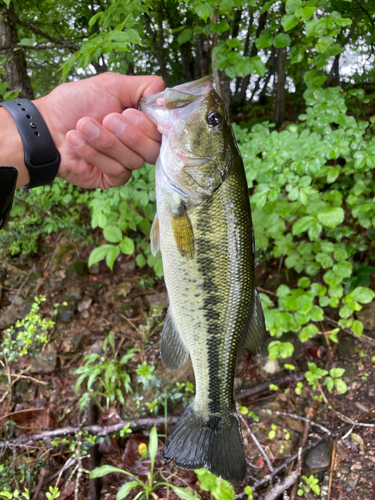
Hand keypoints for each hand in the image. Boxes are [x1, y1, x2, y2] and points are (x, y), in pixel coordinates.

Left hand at [36, 72, 163, 188]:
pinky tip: (76, 140)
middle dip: (129, 133)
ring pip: (134, 160)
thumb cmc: (75, 104)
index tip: (129, 111)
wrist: (46, 127)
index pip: (164, 131)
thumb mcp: (111, 85)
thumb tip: (166, 97)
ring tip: (83, 125)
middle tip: (107, 118)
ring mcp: (126, 162)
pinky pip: (117, 171)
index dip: (149, 124)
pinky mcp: (112, 178)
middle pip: (154, 149)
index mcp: (141, 122)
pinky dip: (94, 153)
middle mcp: (138, 144)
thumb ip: (144, 86)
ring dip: (105, 141)